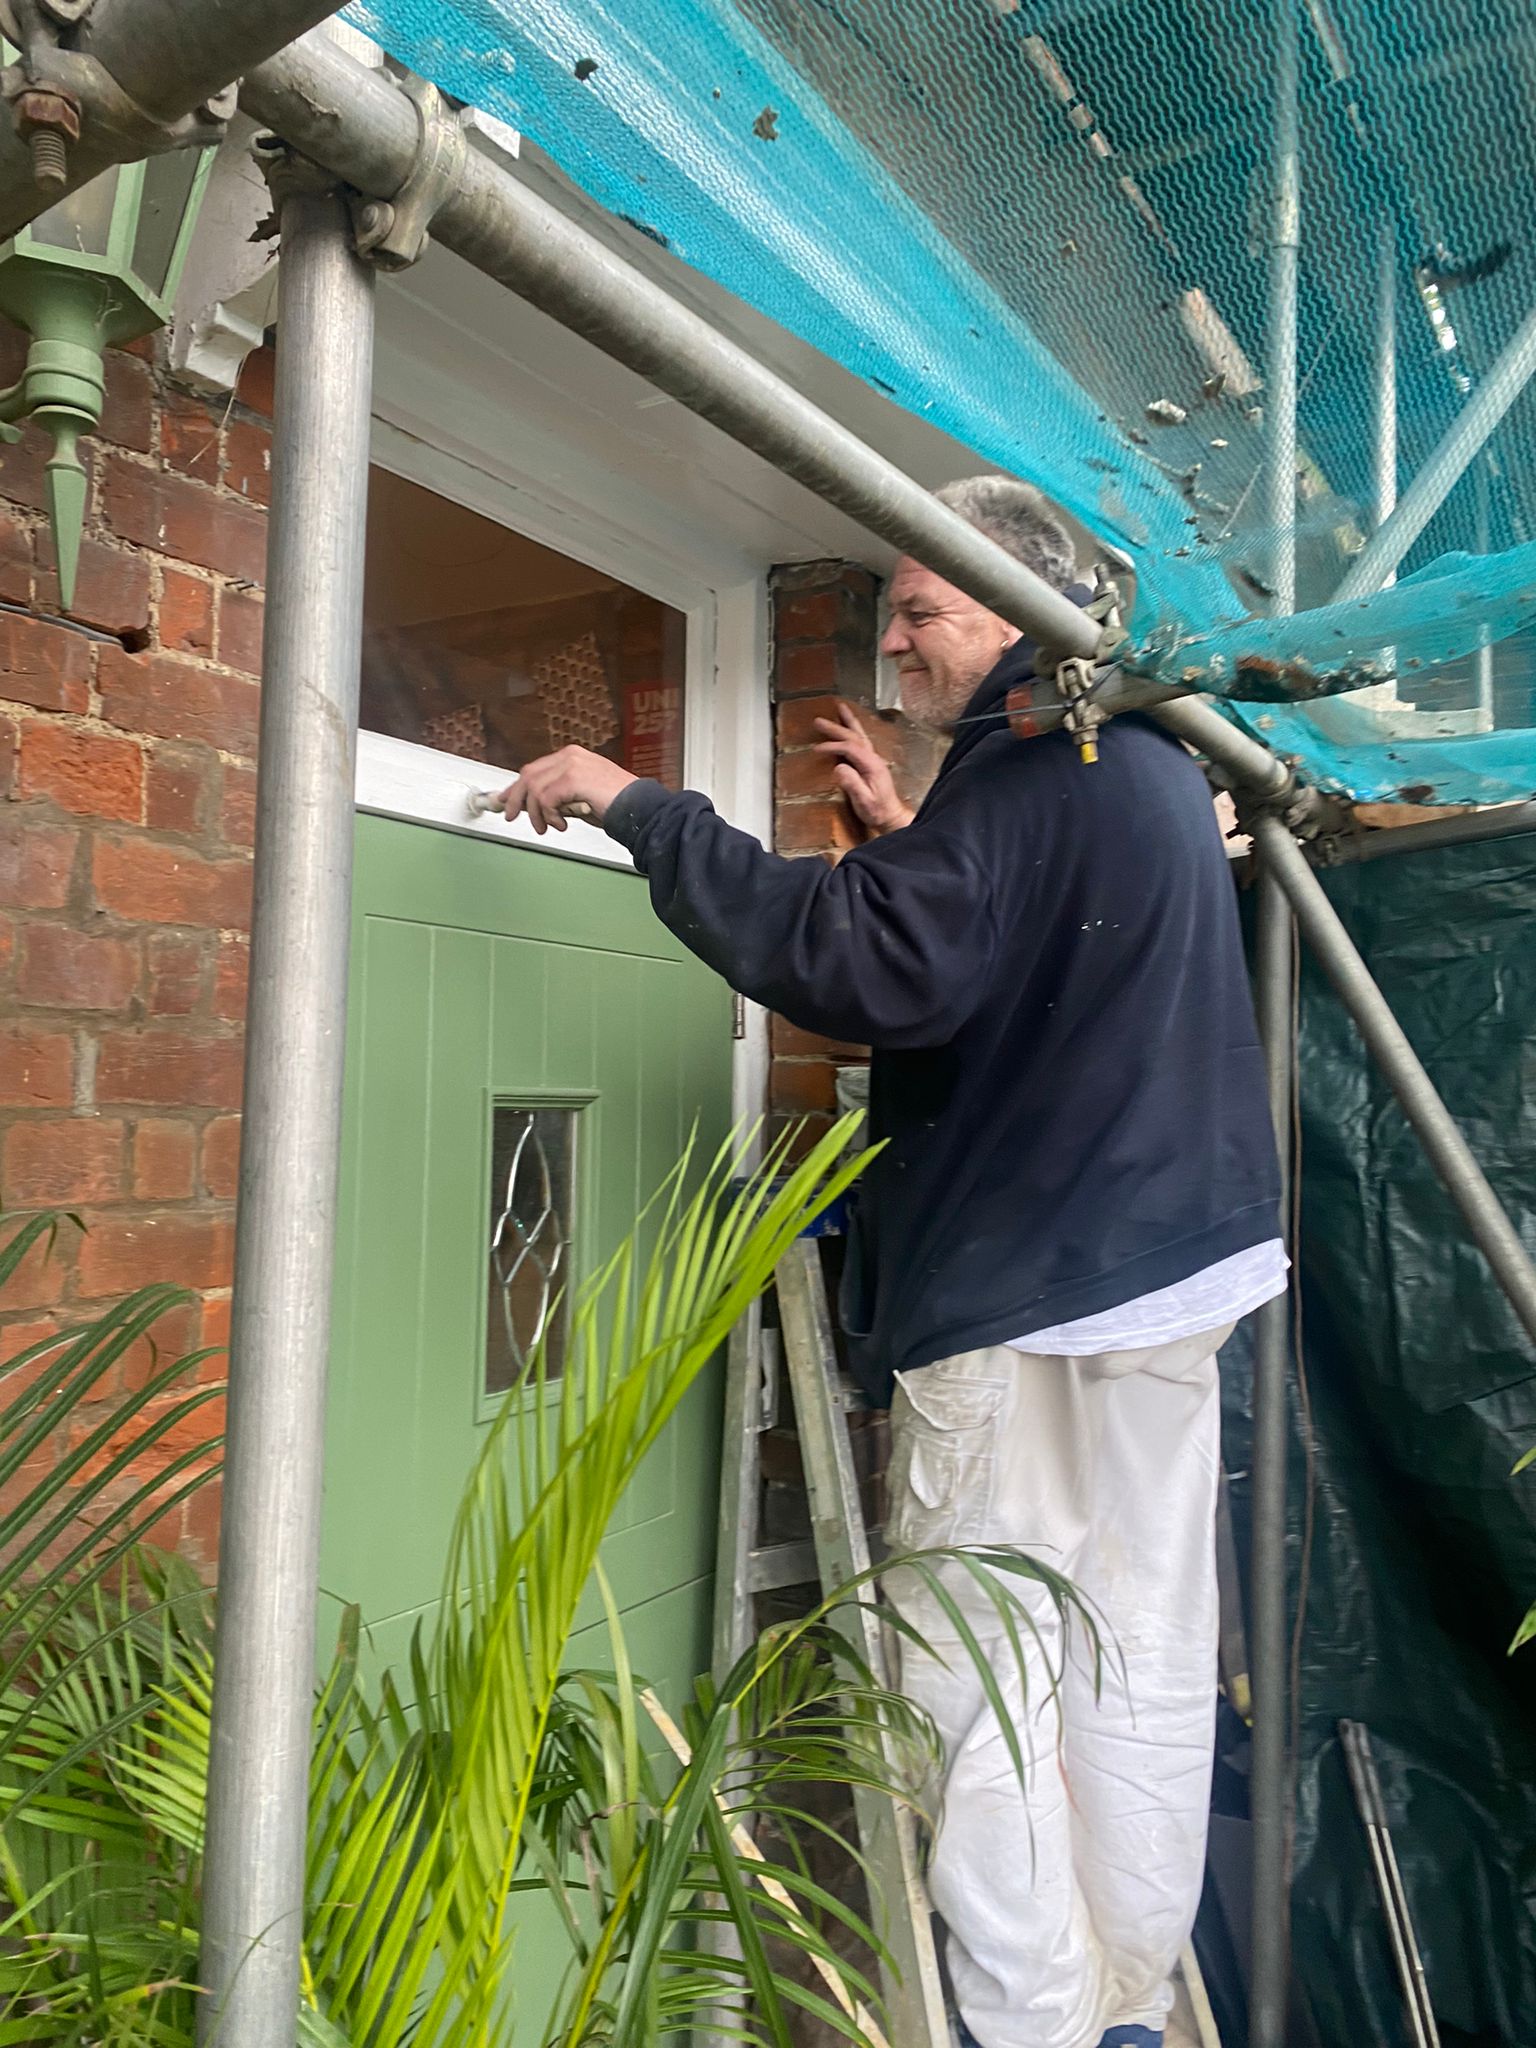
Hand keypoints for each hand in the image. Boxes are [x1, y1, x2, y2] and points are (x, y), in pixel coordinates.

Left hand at [498, 747, 636, 834]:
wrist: (638, 807)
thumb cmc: (617, 804)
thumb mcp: (581, 797)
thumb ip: (560, 796)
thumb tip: (537, 807)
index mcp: (572, 756)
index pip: (535, 769)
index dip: (516, 786)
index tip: (506, 799)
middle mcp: (570, 756)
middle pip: (528, 775)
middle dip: (516, 798)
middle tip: (511, 816)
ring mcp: (571, 765)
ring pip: (534, 789)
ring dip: (536, 814)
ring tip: (547, 826)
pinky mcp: (573, 779)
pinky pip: (546, 799)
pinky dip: (549, 816)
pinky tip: (561, 824)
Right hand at [814, 702, 913, 837]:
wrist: (890, 817)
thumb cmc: (877, 811)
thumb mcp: (864, 801)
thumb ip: (852, 784)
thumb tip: (838, 768)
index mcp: (872, 765)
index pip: (850, 749)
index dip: (833, 746)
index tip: (817, 749)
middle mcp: (874, 758)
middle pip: (854, 737)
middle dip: (836, 728)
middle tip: (818, 721)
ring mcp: (873, 760)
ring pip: (860, 736)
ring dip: (848, 722)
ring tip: (840, 708)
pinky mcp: (871, 763)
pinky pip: (860, 742)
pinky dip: (853, 731)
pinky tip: (848, 728)